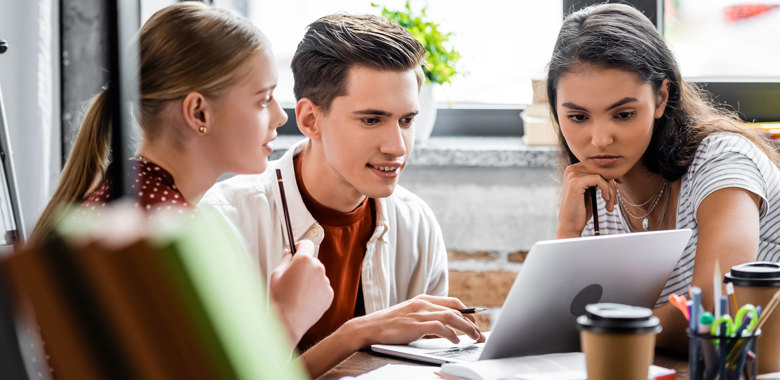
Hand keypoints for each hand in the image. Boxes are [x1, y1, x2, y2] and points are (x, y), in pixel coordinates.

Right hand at [269, 239, 333, 344]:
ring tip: (297, 293)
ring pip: (318, 275)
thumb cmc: (280, 298)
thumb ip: (285, 260)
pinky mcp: (329, 294)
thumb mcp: (276, 274)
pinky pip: (322, 287)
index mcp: (304, 260)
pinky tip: (304, 300)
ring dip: (310, 279)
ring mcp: (325, 281)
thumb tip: (289, 253)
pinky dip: (315, 291)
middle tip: (292, 278)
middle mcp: (318, 268)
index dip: (300, 246)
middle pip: (312, 261)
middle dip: (303, 266)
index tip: (296, 250)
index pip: (307, 244)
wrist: (288, 321)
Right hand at [347, 294, 485, 347]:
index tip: (476, 322)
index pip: (453, 302)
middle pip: (456, 309)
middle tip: (479, 333)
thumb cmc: (390, 325)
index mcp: (423, 299)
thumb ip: (429, 320)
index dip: (468, 312)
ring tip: (474, 337)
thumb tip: (449, 331)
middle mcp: (424, 303)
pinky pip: (440, 327)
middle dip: (471, 322)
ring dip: (466, 328)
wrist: (370, 327)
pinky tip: (455, 341)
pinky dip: (451, 334)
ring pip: (452, 317)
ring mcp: (420, 313)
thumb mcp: (412, 317)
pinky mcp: (416, 325)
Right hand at [556, 163, 616, 237]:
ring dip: (611, 190)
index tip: (620, 183)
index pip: (597, 166)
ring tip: (610, 205)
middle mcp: (571, 169)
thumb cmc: (581, 210)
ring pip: (602, 175)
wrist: (570, 225)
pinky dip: (606, 190)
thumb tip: (614, 172)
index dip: (610, 174)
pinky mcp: (576, 182)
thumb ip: (596, 180)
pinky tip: (606, 200)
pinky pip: (599, 179)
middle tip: (613, 201)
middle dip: (612, 185)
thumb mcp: (590, 192)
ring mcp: (572, 175)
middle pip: (600, 170)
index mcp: (573, 170)